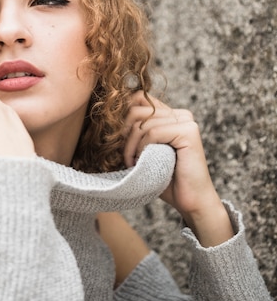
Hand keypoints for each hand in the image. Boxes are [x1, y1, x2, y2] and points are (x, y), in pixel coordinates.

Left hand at [123, 91, 233, 246]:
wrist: (190, 202)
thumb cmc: (166, 179)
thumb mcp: (145, 150)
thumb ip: (136, 131)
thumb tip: (110, 115)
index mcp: (171, 114)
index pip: (139, 99)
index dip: (123, 118)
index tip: (117, 140)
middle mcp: (180, 114)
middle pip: (137, 109)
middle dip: (124, 134)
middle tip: (125, 156)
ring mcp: (186, 121)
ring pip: (143, 123)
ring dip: (132, 146)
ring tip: (132, 163)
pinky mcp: (188, 132)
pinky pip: (154, 132)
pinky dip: (143, 148)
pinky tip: (142, 162)